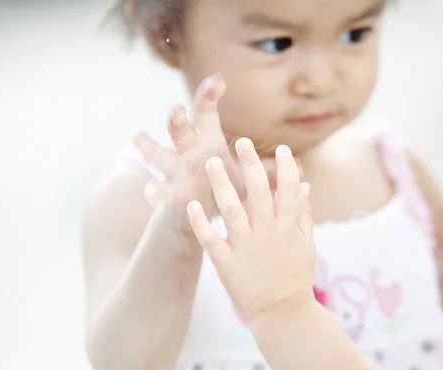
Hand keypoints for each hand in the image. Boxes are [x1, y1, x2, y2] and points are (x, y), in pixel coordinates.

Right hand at [133, 74, 301, 234]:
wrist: (207, 216)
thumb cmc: (229, 190)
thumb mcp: (250, 181)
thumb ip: (269, 173)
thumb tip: (302, 167)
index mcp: (208, 141)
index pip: (205, 112)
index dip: (209, 94)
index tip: (217, 80)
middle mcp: (187, 152)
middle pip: (179, 130)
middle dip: (177, 120)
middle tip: (179, 111)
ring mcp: (174, 172)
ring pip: (158, 156)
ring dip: (151, 148)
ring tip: (141, 139)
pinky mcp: (167, 195)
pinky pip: (156, 193)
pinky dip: (153, 193)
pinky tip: (150, 192)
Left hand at [186, 137, 315, 322]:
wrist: (282, 314)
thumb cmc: (294, 277)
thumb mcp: (306, 245)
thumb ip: (303, 214)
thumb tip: (304, 185)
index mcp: (288, 228)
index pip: (288, 191)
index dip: (285, 168)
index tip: (281, 149)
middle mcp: (267, 233)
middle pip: (257, 193)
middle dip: (250, 165)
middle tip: (240, 142)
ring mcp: (246, 248)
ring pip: (232, 210)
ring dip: (221, 184)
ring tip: (210, 162)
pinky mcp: (227, 264)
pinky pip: (211, 240)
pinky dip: (200, 222)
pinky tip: (191, 204)